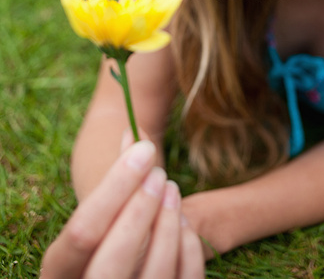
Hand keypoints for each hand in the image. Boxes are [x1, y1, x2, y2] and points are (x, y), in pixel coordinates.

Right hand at [40, 141, 204, 277]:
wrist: (113, 264)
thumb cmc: (104, 224)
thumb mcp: (100, 204)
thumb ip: (115, 172)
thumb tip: (134, 134)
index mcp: (60, 269)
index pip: (82, 232)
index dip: (115, 187)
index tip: (145, 149)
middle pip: (111, 263)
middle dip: (140, 211)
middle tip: (159, 173)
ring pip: (152, 275)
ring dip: (168, 223)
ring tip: (171, 188)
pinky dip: (187, 248)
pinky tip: (182, 221)